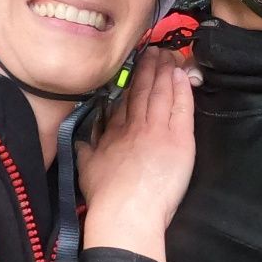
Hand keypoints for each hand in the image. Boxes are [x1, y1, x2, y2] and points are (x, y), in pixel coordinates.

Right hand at [77, 49, 195, 261]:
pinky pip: (182, 107)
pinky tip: (183, 74)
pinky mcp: (178, 139)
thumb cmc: (105, 197)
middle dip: (149, 68)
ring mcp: (157, 129)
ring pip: (162, 93)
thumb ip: (84, 150)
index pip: (125, 102)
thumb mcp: (86, 169)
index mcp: (115, 132)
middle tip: (153, 49)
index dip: (132, 83)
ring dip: (166, 71)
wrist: (125, 211)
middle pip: (143, 90)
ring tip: (169, 54)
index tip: (136, 68)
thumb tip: (78, 140)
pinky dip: (183, 89)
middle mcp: (135, 125)